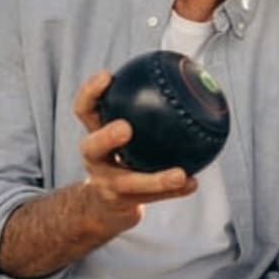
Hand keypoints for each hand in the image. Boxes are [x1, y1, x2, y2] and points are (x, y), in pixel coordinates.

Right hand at [73, 71, 197, 235]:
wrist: (104, 204)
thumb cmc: (120, 157)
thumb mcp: (122, 134)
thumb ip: (142, 111)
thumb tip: (187, 74)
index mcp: (94, 135)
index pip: (85, 110)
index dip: (91, 93)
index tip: (107, 75)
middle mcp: (95, 160)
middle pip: (92, 147)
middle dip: (106, 137)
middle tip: (125, 128)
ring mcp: (107, 185)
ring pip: (129, 183)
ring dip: (155, 179)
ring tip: (179, 174)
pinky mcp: (124, 204)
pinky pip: (154, 198)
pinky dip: (175, 191)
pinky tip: (193, 183)